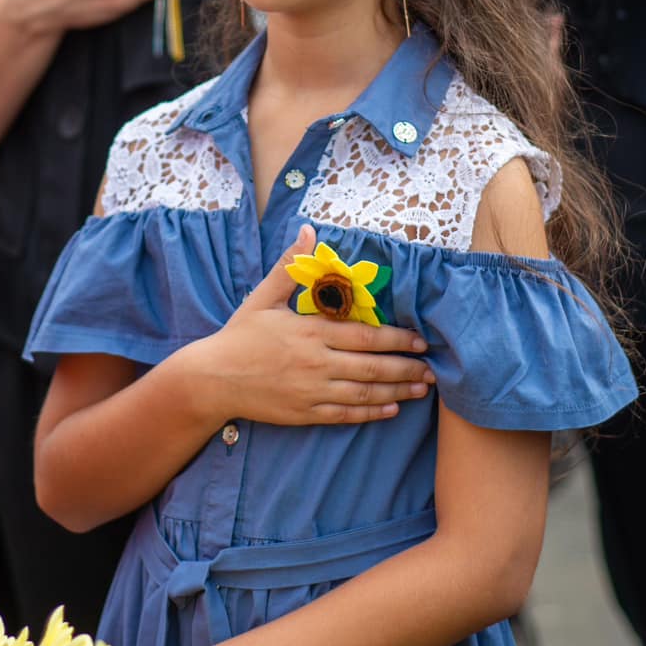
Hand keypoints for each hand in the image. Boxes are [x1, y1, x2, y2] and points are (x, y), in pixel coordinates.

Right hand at [180, 225, 436, 426]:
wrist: (212, 379)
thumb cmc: (239, 336)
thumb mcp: (263, 297)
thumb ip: (290, 266)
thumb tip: (308, 230)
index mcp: (311, 333)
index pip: (365, 336)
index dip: (397, 339)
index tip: (420, 341)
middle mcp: (317, 363)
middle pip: (373, 367)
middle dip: (406, 368)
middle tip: (433, 370)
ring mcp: (312, 391)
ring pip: (364, 394)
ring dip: (397, 392)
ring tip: (421, 390)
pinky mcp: (305, 413)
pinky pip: (346, 415)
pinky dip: (370, 412)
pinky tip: (390, 409)